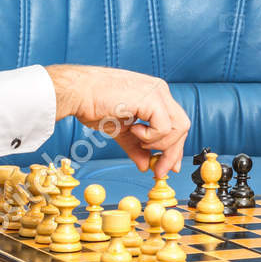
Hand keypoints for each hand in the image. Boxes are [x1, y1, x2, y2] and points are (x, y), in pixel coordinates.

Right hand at [45, 65, 190, 175]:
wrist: (77, 93)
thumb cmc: (94, 105)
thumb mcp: (121, 130)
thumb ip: (136, 146)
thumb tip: (146, 166)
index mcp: (155, 95)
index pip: (176, 123)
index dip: (175, 147)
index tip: (167, 166)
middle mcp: (160, 91)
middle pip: (183, 126)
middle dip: (173, 152)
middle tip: (159, 170)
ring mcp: (157, 93)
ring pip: (179, 128)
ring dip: (159, 144)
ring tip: (138, 140)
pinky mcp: (151, 98)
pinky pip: (164, 127)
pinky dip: (151, 136)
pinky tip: (134, 130)